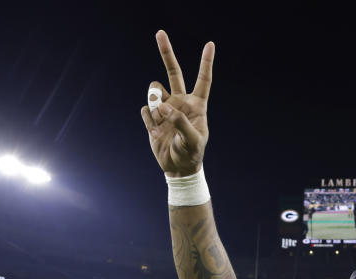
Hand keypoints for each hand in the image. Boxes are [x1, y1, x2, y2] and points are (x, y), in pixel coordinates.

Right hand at [141, 31, 213, 176]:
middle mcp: (180, 102)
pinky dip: (149, 120)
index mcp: (196, 105)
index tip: (209, 44)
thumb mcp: (192, 141)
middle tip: (160, 33)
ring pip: (154, 90)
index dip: (206, 63)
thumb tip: (164, 106)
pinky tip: (156, 132)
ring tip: (162, 120)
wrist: (177, 167)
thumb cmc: (191, 154)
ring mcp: (165, 108)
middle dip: (166, 52)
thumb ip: (180, 122)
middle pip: (173, 72)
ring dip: (155, 100)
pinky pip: (145, 110)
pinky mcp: (152, 117)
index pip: (203, 80)